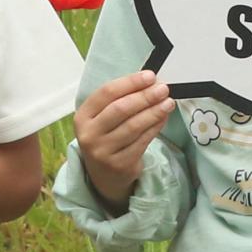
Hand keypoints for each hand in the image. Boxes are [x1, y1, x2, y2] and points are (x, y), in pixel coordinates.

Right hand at [73, 70, 171, 210]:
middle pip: (121, 109)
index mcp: (83, 116)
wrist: (103, 175)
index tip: (150, 76)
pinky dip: (155, 127)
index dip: (130, 82)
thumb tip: (149, 83)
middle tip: (163, 88)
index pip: (107, 93)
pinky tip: (163, 118)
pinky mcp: (120, 164)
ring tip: (168, 102)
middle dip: (145, 96)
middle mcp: (89, 134)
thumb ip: (119, 100)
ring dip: (154, 112)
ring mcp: (103, 151)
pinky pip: (142, 141)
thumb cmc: (106, 138)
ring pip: (133, 126)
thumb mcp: (102, 119)